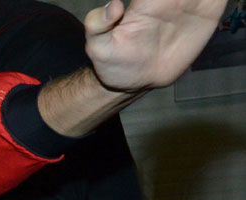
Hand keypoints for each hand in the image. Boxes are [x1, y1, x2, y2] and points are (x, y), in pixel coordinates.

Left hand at [84, 0, 225, 90]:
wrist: (135, 81)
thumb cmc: (115, 61)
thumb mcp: (98, 47)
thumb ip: (97, 25)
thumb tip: (114, 5)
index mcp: (146, 0)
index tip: (163, 0)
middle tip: (181, 3)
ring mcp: (189, 5)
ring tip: (198, 3)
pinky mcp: (205, 16)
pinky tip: (212, 3)